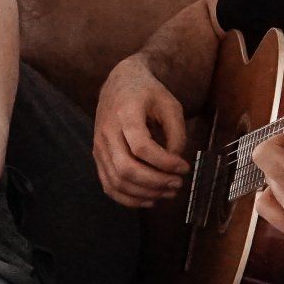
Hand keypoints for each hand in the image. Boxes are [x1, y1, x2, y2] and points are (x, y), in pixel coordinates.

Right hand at [93, 56, 190, 207]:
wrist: (119, 84)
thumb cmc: (148, 93)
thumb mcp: (170, 104)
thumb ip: (177, 133)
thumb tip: (175, 164)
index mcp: (125, 114)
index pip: (141, 147)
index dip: (164, 162)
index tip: (184, 167)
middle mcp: (107, 132)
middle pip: (126, 168)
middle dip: (156, 182)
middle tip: (178, 183)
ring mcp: (99, 147)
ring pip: (117, 181)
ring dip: (145, 193)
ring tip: (169, 192)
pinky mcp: (98, 158)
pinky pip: (109, 186)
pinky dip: (129, 199)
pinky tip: (150, 200)